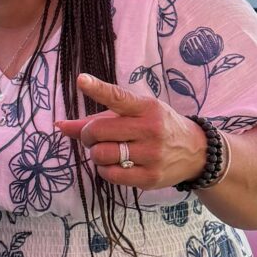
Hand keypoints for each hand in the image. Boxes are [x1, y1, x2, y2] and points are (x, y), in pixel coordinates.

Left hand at [56, 73, 205, 189]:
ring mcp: (151, 154)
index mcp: (146, 108)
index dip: (98, 88)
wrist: (196, 152)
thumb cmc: (157, 127)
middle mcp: (150, 129)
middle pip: (98, 131)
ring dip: (96, 154)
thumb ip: (96, 118)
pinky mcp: (150, 177)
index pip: (118, 97)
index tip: (81, 80)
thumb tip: (59, 125)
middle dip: (88, 135)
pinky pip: (110, 175)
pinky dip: (104, 170)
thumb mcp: (136, 114)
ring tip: (107, 151)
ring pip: (101, 155)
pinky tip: (115, 165)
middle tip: (94, 136)